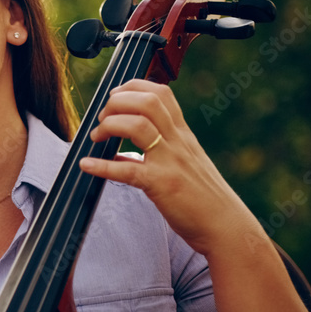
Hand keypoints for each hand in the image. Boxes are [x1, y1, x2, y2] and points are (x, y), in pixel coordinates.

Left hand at [78, 79, 262, 257]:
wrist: (224, 224)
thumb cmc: (202, 196)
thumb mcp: (184, 162)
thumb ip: (158, 150)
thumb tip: (122, 151)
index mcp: (182, 134)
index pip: (160, 93)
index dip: (133, 87)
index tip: (114, 96)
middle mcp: (178, 141)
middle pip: (147, 102)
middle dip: (117, 102)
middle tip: (102, 118)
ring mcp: (170, 161)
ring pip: (138, 126)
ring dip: (109, 126)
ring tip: (96, 137)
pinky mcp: (161, 185)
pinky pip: (127, 170)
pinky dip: (102, 166)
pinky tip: (86, 165)